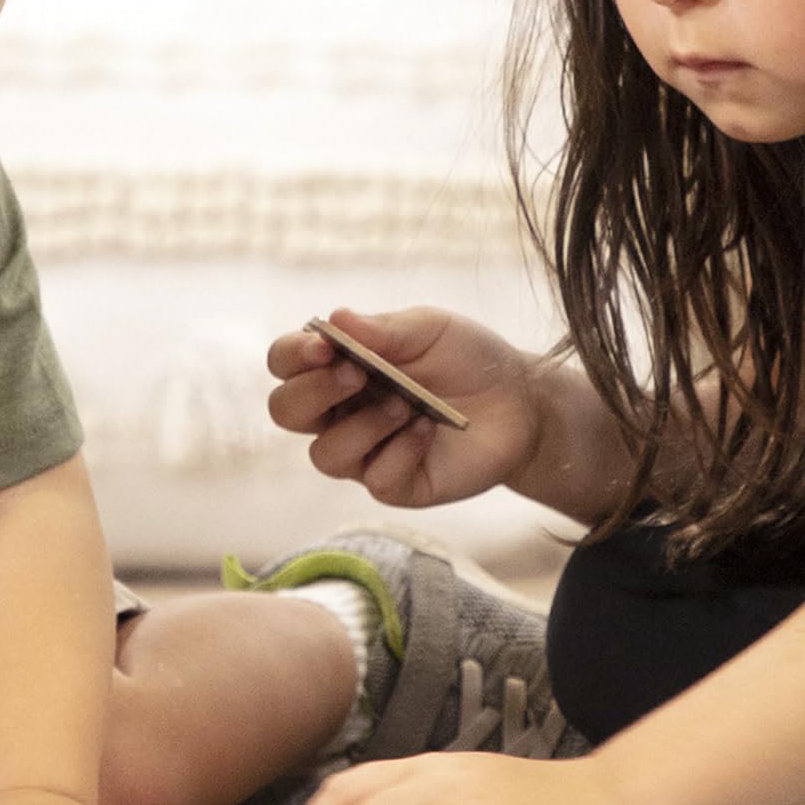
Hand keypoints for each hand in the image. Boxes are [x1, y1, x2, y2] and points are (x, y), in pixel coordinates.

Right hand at [266, 307, 542, 507]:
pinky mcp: (394, 485)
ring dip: (364, 426)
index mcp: (336, 367)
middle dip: (314, 393)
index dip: (293, 356)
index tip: (324, 346)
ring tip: (406, 403)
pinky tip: (428, 430)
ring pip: (326, 455)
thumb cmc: (465, 359)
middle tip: (357, 374)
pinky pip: (375, 478)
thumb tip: (336, 319)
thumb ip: (383, 329)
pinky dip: (401, 450)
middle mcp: (339, 413)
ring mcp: (363, 453)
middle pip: (285, 412)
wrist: (519, 401)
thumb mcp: (429, 329)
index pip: (285, 364)